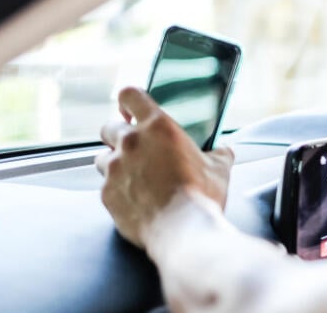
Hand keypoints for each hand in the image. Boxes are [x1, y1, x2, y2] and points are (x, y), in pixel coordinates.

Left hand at [95, 87, 234, 247]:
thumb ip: (218, 153)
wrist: (183, 231)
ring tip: (133, 175)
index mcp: (157, 127)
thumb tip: (224, 151)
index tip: (132, 110)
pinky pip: (105, 187)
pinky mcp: (106, 195)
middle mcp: (130, 143)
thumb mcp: (220, 168)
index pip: (130, 95)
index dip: (129, 101)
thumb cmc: (202, 196)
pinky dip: (116, 190)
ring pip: (102, 157)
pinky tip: (135, 199)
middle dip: (118, 135)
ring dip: (114, 163)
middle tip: (135, 148)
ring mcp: (114, 170)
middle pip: (109, 127)